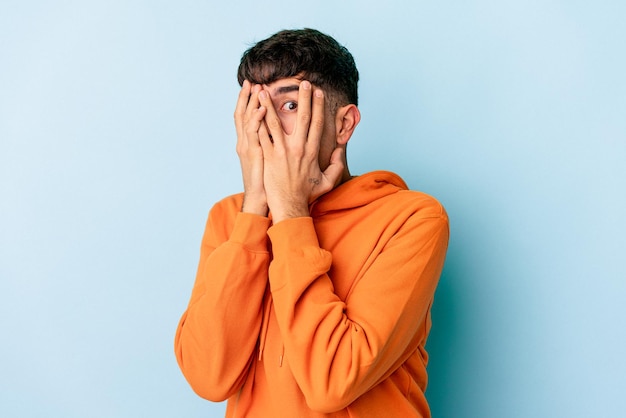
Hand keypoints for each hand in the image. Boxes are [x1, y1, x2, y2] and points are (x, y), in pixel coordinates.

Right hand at [234, 80, 268, 215]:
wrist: (260, 197)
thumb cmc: (268, 181)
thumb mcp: (267, 160)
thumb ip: (272, 146)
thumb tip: (282, 136)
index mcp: (249, 142)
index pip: (247, 117)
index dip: (249, 102)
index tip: (256, 87)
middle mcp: (245, 141)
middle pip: (243, 113)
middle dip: (247, 97)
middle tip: (252, 81)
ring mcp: (248, 146)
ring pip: (247, 120)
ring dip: (252, 102)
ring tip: (258, 88)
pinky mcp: (254, 153)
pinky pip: (254, 134)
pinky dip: (256, 120)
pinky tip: (262, 109)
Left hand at [257, 80, 344, 223]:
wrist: (290, 206)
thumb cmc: (307, 195)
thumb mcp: (327, 181)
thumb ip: (336, 165)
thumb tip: (339, 150)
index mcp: (312, 152)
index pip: (317, 124)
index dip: (318, 107)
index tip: (318, 93)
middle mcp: (298, 149)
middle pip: (302, 118)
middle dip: (304, 99)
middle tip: (303, 83)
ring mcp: (282, 152)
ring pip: (276, 123)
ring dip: (270, 105)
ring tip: (265, 90)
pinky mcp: (269, 157)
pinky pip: (263, 136)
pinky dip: (258, 122)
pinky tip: (254, 110)